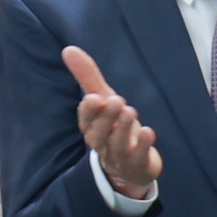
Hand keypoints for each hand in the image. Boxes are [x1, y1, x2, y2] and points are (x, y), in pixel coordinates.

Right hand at [63, 45, 160, 200]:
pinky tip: (148, 132)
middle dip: (107, 117)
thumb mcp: (104, 100)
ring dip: (123, 128)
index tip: (94, 97)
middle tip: (116, 100)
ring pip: (117, 144)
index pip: (86, 119)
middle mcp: (102, 143)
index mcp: (92, 127)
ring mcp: (119, 156)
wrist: (130, 167)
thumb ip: (88, 77)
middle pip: (100, 133)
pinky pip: (138, 157)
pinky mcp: (137, 164)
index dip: (89, 110)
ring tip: (130, 111)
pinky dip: (143, 145)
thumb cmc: (114, 127)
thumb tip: (68, 49)